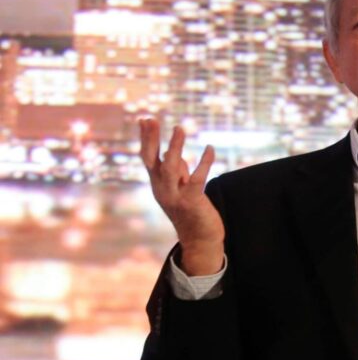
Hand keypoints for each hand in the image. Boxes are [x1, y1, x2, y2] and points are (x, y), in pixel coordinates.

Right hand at [139, 118, 224, 275]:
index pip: (147, 158)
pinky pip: (197, 179)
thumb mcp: (180, 188)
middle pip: (151, 161)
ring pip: (170, 168)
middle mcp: (162, 190)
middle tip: (151, 119)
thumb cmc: (191, 211)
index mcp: (158, 184)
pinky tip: (210, 148)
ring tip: (180, 128)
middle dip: (151, 140)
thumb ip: (177, 171)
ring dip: (174, 147)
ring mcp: (175, 197)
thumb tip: (172, 152)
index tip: (144, 119)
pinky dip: (204, 162)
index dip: (146, 139)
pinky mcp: (192, 202)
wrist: (200, 240)